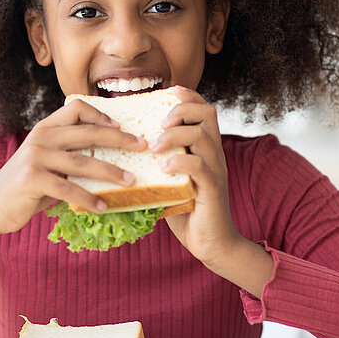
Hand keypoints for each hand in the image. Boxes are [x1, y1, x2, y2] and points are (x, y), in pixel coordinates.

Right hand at [0, 100, 147, 236]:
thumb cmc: (27, 187)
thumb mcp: (47, 163)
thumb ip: (69, 155)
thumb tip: (110, 157)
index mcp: (45, 129)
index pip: (76, 108)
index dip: (101, 115)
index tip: (122, 127)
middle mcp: (40, 138)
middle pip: (87, 133)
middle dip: (119, 139)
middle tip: (142, 147)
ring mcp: (35, 158)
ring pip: (83, 162)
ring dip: (111, 172)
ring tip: (132, 181)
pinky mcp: (32, 180)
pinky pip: (68, 189)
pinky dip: (89, 199)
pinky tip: (103, 207)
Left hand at [149, 86, 243, 263]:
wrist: (211, 243)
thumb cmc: (185, 212)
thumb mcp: (169, 180)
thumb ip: (157, 162)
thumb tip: (122, 148)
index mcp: (205, 148)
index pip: (202, 108)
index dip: (186, 95)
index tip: (166, 93)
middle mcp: (214, 154)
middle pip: (207, 112)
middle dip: (181, 109)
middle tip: (158, 124)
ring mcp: (216, 170)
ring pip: (202, 136)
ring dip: (174, 135)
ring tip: (154, 147)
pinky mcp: (213, 189)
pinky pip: (200, 166)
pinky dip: (179, 162)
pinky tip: (164, 168)